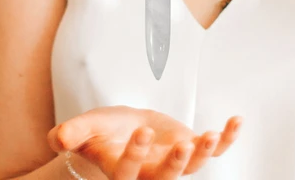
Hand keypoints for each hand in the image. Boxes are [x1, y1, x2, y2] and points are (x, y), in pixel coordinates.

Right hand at [48, 105, 241, 178]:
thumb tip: (58, 138)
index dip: (134, 156)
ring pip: (191, 168)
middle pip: (164, 179)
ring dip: (203, 154)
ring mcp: (172, 164)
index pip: (127, 173)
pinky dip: (226, 139)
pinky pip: (212, 150)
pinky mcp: (189, 150)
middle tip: (182, 146)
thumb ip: (72, 132)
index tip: (140, 130)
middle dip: (175, 166)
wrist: (126, 130)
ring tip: (210, 134)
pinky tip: (236, 121)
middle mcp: (149, 174)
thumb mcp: (86, 127)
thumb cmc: (103, 131)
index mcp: (121, 171)